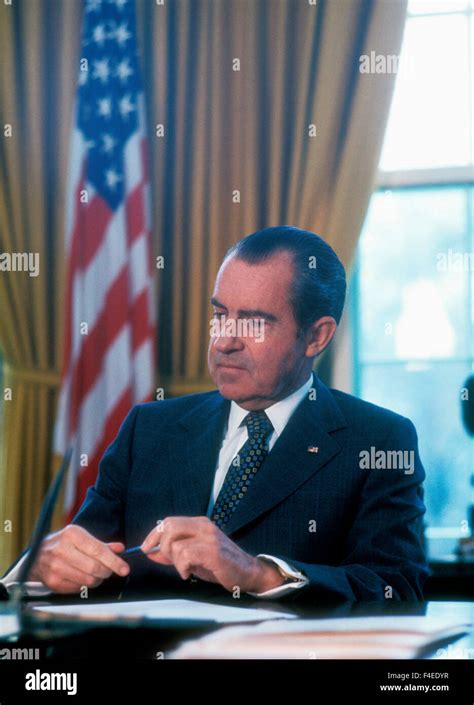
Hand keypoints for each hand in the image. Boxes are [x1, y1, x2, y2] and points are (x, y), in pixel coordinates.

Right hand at [28, 524, 129, 593]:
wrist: (37, 555)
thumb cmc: (64, 543)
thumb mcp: (81, 537)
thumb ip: (102, 544)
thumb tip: (120, 549)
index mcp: (72, 534)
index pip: (98, 551)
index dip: (114, 561)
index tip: (124, 568)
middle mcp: (62, 549)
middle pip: (95, 568)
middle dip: (107, 571)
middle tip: (109, 570)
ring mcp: (55, 567)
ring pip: (88, 581)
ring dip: (98, 579)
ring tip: (96, 573)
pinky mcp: (53, 582)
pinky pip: (79, 589)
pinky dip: (86, 585)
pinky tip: (83, 577)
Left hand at [140, 516, 284, 593]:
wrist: (247, 573)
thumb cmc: (220, 565)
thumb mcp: (194, 557)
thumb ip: (173, 553)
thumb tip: (150, 552)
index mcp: (200, 524)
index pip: (169, 521)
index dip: (154, 534)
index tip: (145, 548)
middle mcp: (204, 526)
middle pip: (169, 527)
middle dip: (161, 546)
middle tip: (166, 560)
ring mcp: (209, 538)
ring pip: (175, 544)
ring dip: (174, 561)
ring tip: (184, 569)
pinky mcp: (213, 552)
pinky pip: (185, 555)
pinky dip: (182, 567)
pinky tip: (188, 573)